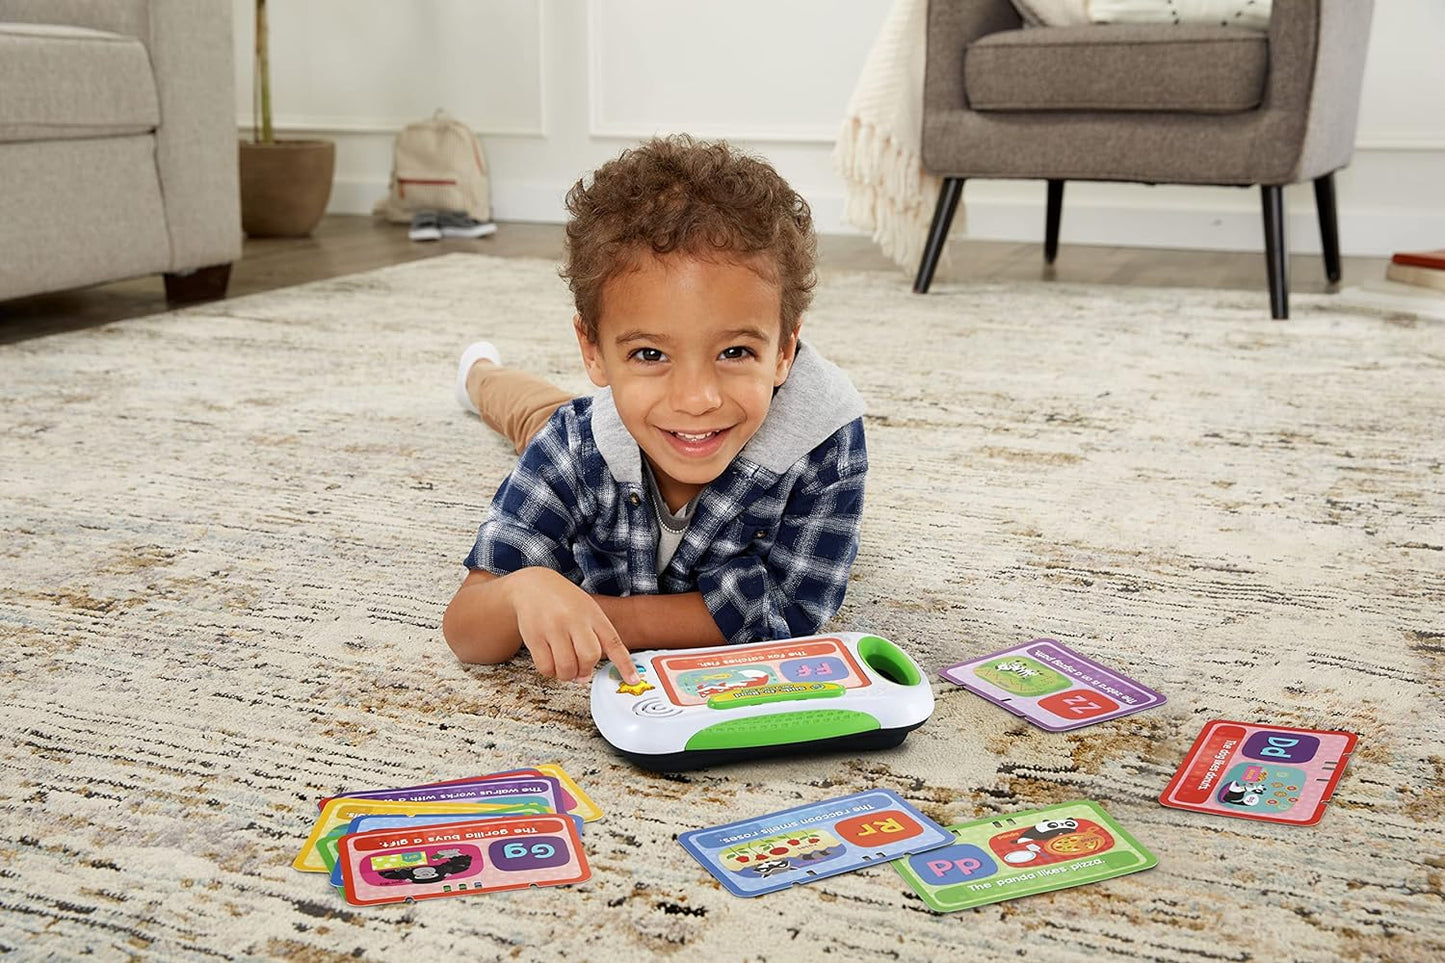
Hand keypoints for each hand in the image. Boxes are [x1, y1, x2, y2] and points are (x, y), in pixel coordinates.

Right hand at [506, 568, 639, 684]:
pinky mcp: (534, 637)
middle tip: (581, 671)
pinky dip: (550, 671)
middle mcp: (574, 620)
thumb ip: (595, 637)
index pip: (613, 642)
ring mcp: (553, 628)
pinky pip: (546, 667)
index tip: (633, 680)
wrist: (533, 584)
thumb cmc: (563, 600)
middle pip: (589, 657)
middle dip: (586, 671)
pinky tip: (551, 662)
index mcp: (592, 614)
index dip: (624, 664)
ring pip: (567, 667)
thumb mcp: (587, 609)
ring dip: (567, 675)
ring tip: (565, 667)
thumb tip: (587, 674)